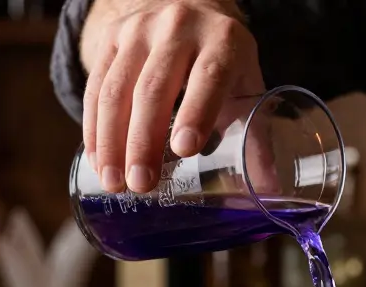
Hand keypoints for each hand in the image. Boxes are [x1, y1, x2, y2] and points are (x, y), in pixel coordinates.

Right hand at [80, 0, 265, 192]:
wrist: (190, 11)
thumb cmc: (223, 65)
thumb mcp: (245, 88)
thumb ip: (256, 137)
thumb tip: (270, 190)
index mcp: (223, 40)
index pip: (208, 76)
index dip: (196, 112)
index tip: (184, 150)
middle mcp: (179, 28)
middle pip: (154, 88)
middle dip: (144, 141)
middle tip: (142, 184)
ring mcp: (139, 30)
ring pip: (117, 89)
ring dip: (111, 141)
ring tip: (115, 183)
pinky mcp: (111, 39)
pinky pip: (96, 87)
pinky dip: (95, 129)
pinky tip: (99, 161)